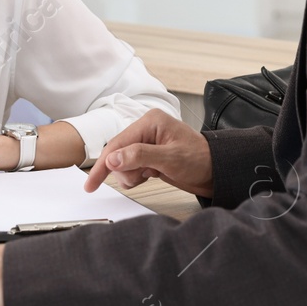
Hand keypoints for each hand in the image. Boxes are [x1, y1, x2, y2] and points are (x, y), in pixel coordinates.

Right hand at [84, 109, 213, 198]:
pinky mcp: (148, 155)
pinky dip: (135, 176)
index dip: (103, 164)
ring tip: (151, 175)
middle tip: (142, 177)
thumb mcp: (170, 158)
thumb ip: (140, 156)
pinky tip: (151, 175)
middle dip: (124, 170)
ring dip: (131, 175)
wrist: (215, 172)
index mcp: (150, 122)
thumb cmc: (200, 160)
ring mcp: (146, 143)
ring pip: (121, 163)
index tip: (91, 183)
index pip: (118, 143)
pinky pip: (130, 168)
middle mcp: (146, 130)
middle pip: (116, 153)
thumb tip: (113, 159)